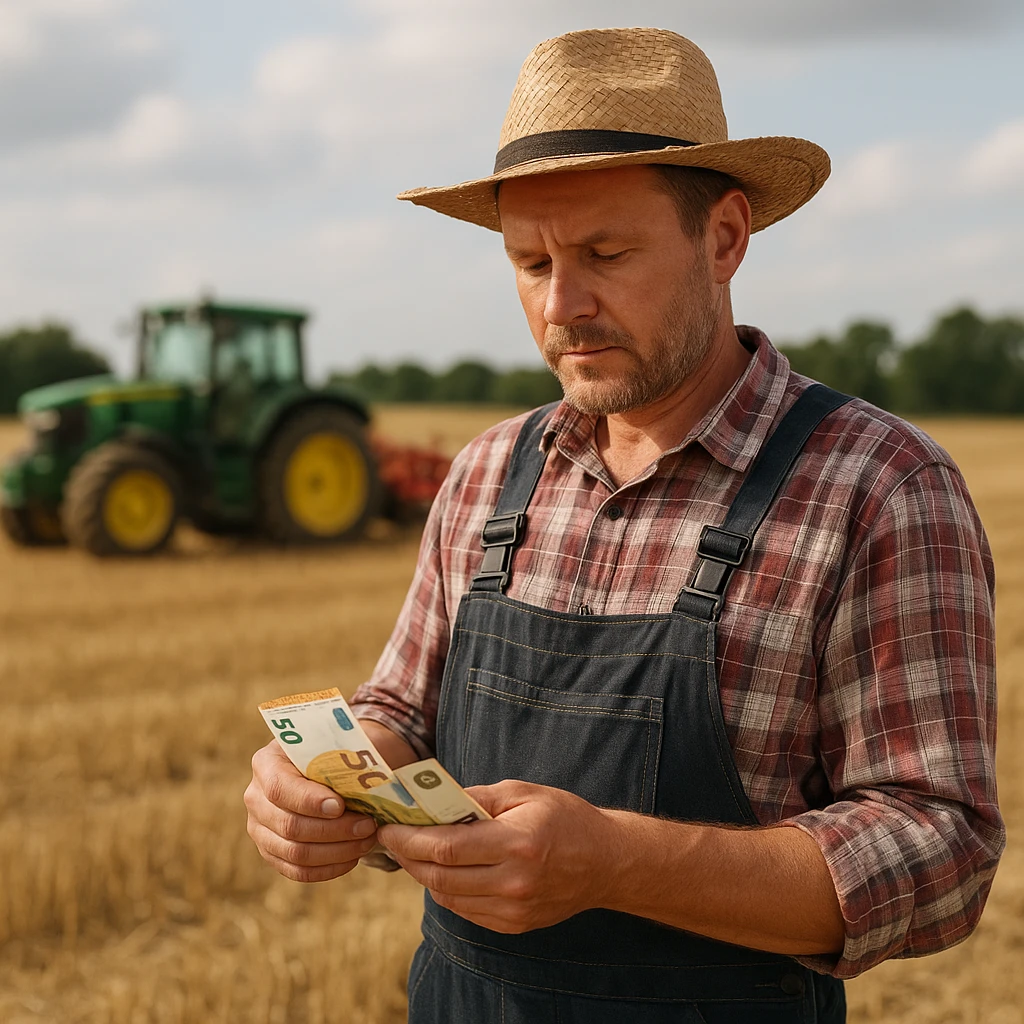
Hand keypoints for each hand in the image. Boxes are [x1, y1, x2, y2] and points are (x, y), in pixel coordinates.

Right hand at [244, 738, 379, 881]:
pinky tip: (354, 857)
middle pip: (289, 825)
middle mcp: (256, 797)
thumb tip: (367, 781)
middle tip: (368, 825)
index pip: (280, 788)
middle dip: (334, 829)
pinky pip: (297, 870)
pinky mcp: (272, 852)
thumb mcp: (343, 741)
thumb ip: (348, 756)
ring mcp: (260, 828)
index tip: (341, 806)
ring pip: (294, 853)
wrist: (332, 763)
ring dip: (336, 851)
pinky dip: (328, 867)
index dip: (310, 801)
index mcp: (267, 762)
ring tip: (366, 840)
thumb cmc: (339, 748)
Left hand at [377, 780, 612, 932]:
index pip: (447, 848)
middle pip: (440, 876)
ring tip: (414, 851)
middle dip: (408, 856)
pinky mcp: (514, 925)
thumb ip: (477, 798)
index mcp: (516, 843)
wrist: (606, 862)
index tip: (389, 827)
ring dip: (424, 874)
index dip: (410, 839)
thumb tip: (434, 801)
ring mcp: (513, 910)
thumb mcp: (523, 793)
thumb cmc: (565, 818)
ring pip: (448, 897)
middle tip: (392, 838)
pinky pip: (466, 910)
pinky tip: (444, 869)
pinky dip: (447, 890)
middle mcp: (513, 883)